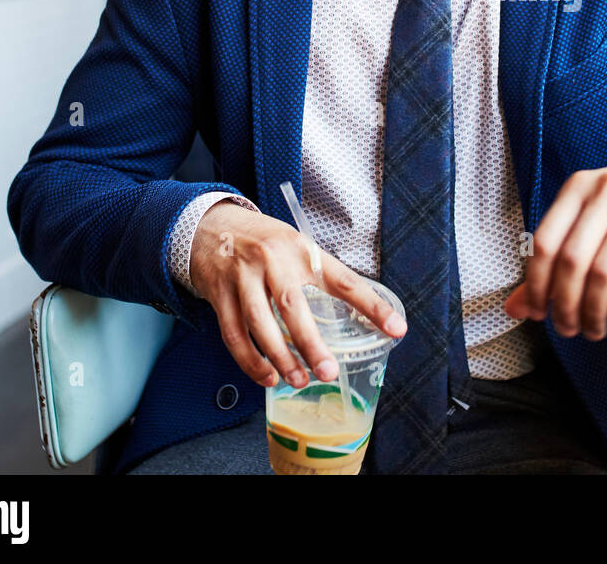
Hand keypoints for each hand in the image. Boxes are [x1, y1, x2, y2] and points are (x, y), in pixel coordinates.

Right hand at [190, 201, 406, 388]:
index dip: (372, 306)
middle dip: (311, 343)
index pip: (344, 280)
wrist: (210, 226)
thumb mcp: (297, 247)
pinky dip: (249, 360)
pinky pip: (233, 333)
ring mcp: (242, 276)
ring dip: (279, 357)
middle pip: (292, 304)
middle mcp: (272, 260)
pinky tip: (267, 376)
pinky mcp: (219, 293)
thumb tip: (358, 313)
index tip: (395, 329)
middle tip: (328, 372)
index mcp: (303, 250)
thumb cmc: (264, 243)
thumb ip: (321, 276)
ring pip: (259, 322)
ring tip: (298, 381)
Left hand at [503, 152, 606, 340]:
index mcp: (579, 187)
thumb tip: (515, 309)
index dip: (536, 285)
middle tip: (568, 329)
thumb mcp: (591, 216)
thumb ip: (554, 257)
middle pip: (572, 261)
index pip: (545, 242)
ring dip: (594, 311)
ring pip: (604, 272)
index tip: (538, 313)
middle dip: (565, 305)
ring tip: (594, 328)